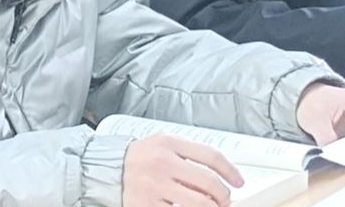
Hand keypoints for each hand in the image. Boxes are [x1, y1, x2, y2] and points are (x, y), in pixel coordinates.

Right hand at [122, 134, 243, 206]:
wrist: (106, 170)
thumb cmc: (138, 158)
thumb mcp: (162, 144)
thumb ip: (188, 154)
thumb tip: (218, 174)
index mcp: (169, 143)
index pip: (211, 156)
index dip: (230, 171)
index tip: (238, 181)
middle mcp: (162, 163)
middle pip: (208, 182)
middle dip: (223, 196)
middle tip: (225, 200)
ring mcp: (154, 186)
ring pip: (198, 203)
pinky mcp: (146, 206)